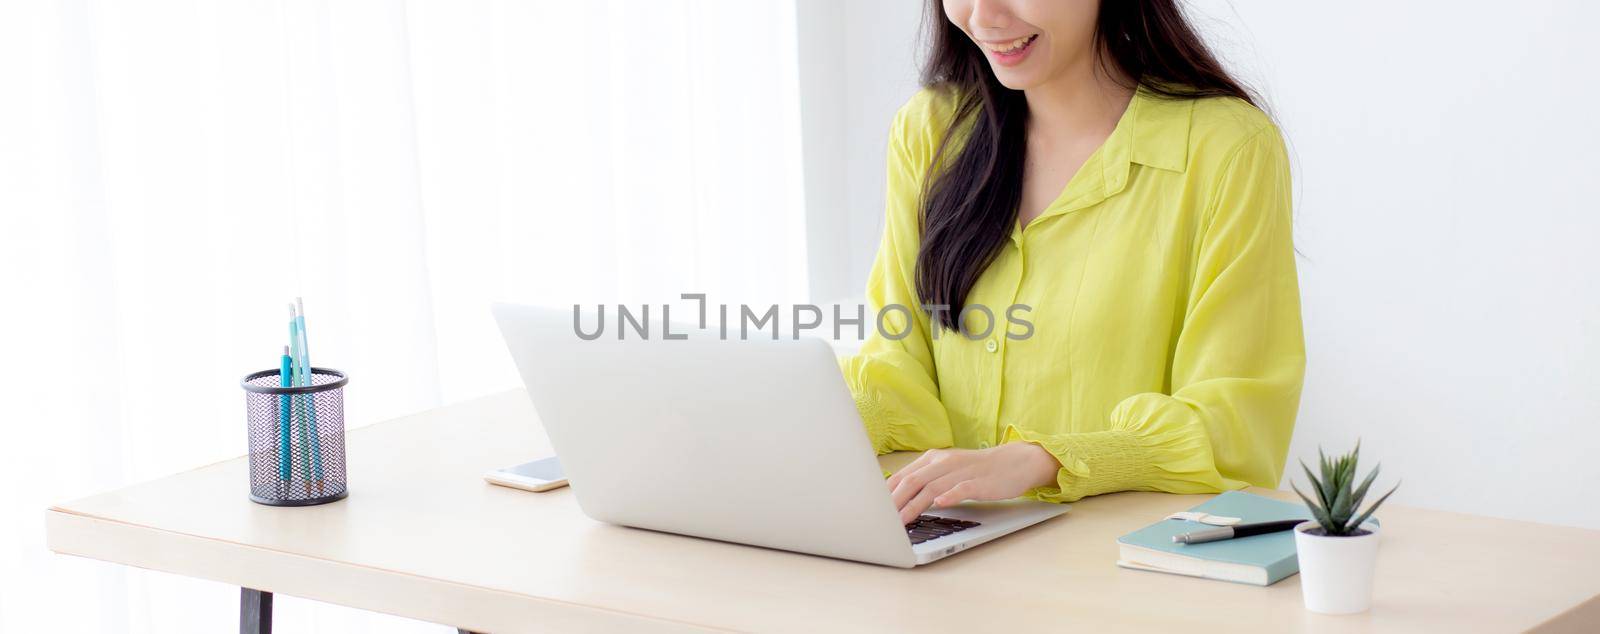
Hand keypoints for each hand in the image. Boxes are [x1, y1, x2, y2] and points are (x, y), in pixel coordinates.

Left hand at [885, 442, 1061, 524]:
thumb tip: (896, 498)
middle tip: (880, 520)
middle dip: (893, 502)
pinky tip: (939, 504)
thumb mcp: (947, 470)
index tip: (872, 510)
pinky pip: (961, 488)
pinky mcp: (979, 481)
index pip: (903, 476)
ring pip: (932, 487)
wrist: (1015, 462)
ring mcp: (962, 471)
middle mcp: (944, 462)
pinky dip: (949, 496)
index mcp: (933, 458)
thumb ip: (925, 480)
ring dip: (913, 506)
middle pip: (912, 481)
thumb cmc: (977, 470)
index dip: (886, 494)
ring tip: (900, 521)